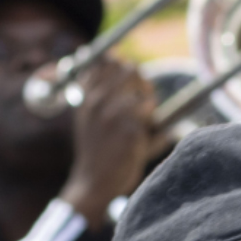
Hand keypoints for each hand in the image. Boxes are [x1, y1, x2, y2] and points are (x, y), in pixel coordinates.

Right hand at [58, 59, 155, 228]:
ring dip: (150, 105)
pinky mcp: (131, 131)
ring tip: (147, 120)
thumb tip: (117, 58)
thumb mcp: (89, 116)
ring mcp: (114, 115)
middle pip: (129, 70)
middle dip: (142, 81)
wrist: (94, 182)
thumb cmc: (97, 150)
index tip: (130, 78)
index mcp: (85, 95)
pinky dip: (155, 129)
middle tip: (147, 97)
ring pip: (144, 95)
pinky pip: (152, 118)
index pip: (106, 60)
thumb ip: (98, 89)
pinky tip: (145, 141)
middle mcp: (97, 101)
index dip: (122, 65)